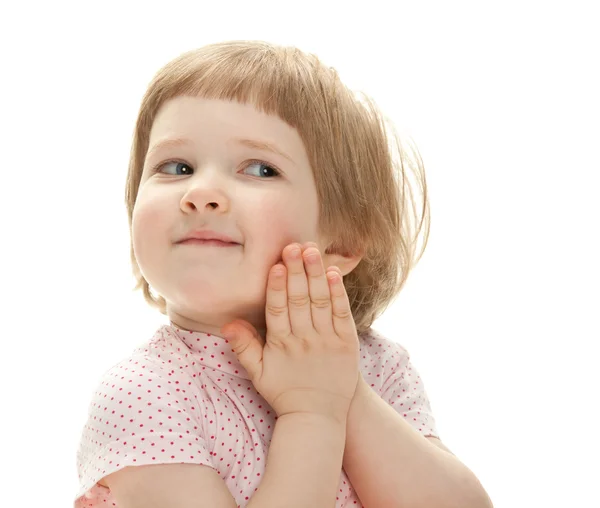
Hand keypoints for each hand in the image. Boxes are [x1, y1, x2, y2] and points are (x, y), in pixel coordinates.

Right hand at [221, 242, 359, 422]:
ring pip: (321, 302)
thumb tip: (228, 323)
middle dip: (297, 271)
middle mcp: (304, 339)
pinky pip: (343, 314)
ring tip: (312, 251)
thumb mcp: (259, 373)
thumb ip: (244, 347)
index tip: (276, 265)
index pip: (278, 309)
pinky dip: (339, 294)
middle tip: (294, 246)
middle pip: (299, 300)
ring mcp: (327, 340)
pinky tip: (334, 273)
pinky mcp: (347, 344)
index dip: (277, 286)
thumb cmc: (285, 392)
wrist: (318, 415)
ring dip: (316, 274)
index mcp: (281, 344)